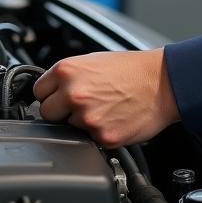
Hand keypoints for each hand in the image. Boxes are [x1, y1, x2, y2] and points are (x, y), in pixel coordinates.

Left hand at [33, 49, 180, 147]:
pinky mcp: (102, 137)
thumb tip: (51, 91)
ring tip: (104, 109)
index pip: (38, 91)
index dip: (50, 94)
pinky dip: (99, 133)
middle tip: (82, 105)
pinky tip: (113, 119)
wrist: (163, 83)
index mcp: (68, 71)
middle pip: (47, 113)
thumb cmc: (132, 70)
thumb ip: (68, 77)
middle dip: (61, 112)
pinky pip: (90, 140)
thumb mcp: (93, 62)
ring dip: (81, 123)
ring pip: (69, 129)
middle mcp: (74, 94)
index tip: (59, 96)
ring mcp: (87, 118)